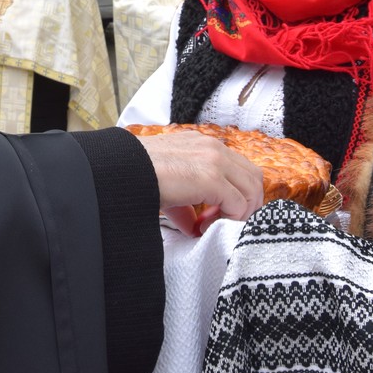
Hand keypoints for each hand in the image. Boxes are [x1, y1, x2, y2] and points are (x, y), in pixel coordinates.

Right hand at [137, 131, 263, 236]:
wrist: (118, 170)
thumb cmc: (136, 176)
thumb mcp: (168, 186)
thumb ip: (187, 204)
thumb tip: (194, 226)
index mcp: (203, 144)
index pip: (240, 168)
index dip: (235, 195)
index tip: (213, 215)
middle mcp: (213, 147)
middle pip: (254, 177)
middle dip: (245, 205)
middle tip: (222, 222)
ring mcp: (215, 160)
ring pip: (252, 190)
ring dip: (237, 213)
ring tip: (210, 225)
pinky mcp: (212, 176)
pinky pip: (238, 204)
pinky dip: (226, 220)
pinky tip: (201, 227)